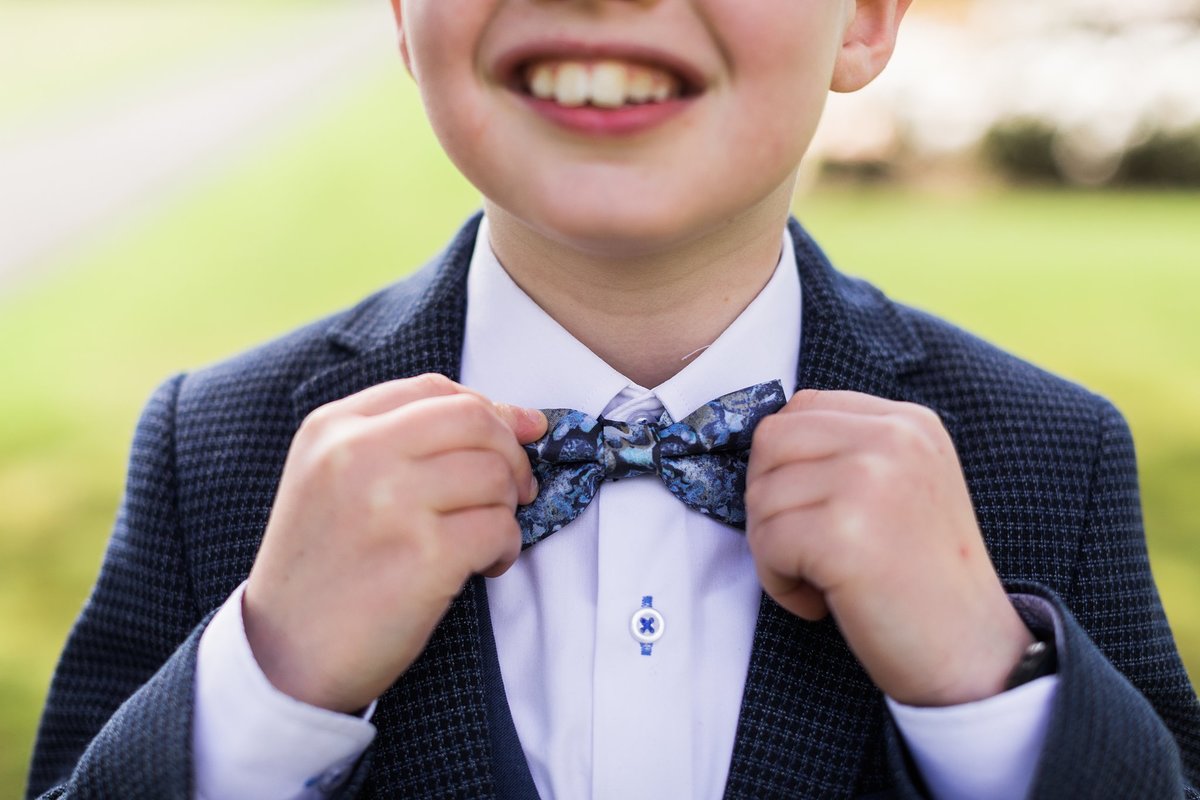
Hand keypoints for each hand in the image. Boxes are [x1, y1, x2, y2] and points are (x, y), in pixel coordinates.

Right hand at [242, 374, 545, 712]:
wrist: (283, 657)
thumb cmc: (324, 569)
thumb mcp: (334, 481)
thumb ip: (410, 439)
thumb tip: (524, 419)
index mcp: (332, 428)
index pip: (434, 389)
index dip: (487, 411)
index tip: (514, 438)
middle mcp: (357, 453)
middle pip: (474, 421)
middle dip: (510, 456)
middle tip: (513, 492)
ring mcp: (390, 502)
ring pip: (495, 475)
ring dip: (508, 509)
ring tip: (484, 538)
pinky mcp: (424, 555)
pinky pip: (500, 529)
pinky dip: (506, 549)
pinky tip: (482, 567)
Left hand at [744, 390, 1032, 706]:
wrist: (973, 656)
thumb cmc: (923, 580)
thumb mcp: (904, 487)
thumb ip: (848, 451)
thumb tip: (763, 446)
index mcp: (907, 421)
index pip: (801, 407)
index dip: (782, 463)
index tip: (809, 510)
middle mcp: (892, 438)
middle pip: (771, 442)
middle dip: (768, 501)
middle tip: (803, 548)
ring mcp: (869, 481)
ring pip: (761, 496)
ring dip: (773, 549)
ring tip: (822, 580)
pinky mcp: (844, 533)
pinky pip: (767, 543)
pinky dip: (778, 583)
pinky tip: (819, 602)